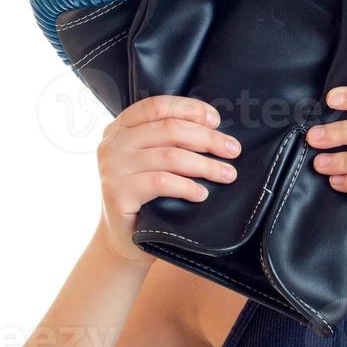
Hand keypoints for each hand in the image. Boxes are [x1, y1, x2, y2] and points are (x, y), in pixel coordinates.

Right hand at [95, 94, 242, 265]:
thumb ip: (169, 140)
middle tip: (233, 150)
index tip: (216, 121)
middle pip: (169, 129)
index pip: (157, 106)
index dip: (190, 109)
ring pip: (170, 156)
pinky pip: (161, 182)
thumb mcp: (153, 160)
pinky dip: (187, 187)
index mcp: (120, 128)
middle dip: (207, 139)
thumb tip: (213, 125)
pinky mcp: (116, 192)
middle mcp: (112, 144)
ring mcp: (112, 168)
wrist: (124, 239)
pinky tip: (202, 194)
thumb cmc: (147, 197)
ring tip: (227, 174)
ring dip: (206, 165)